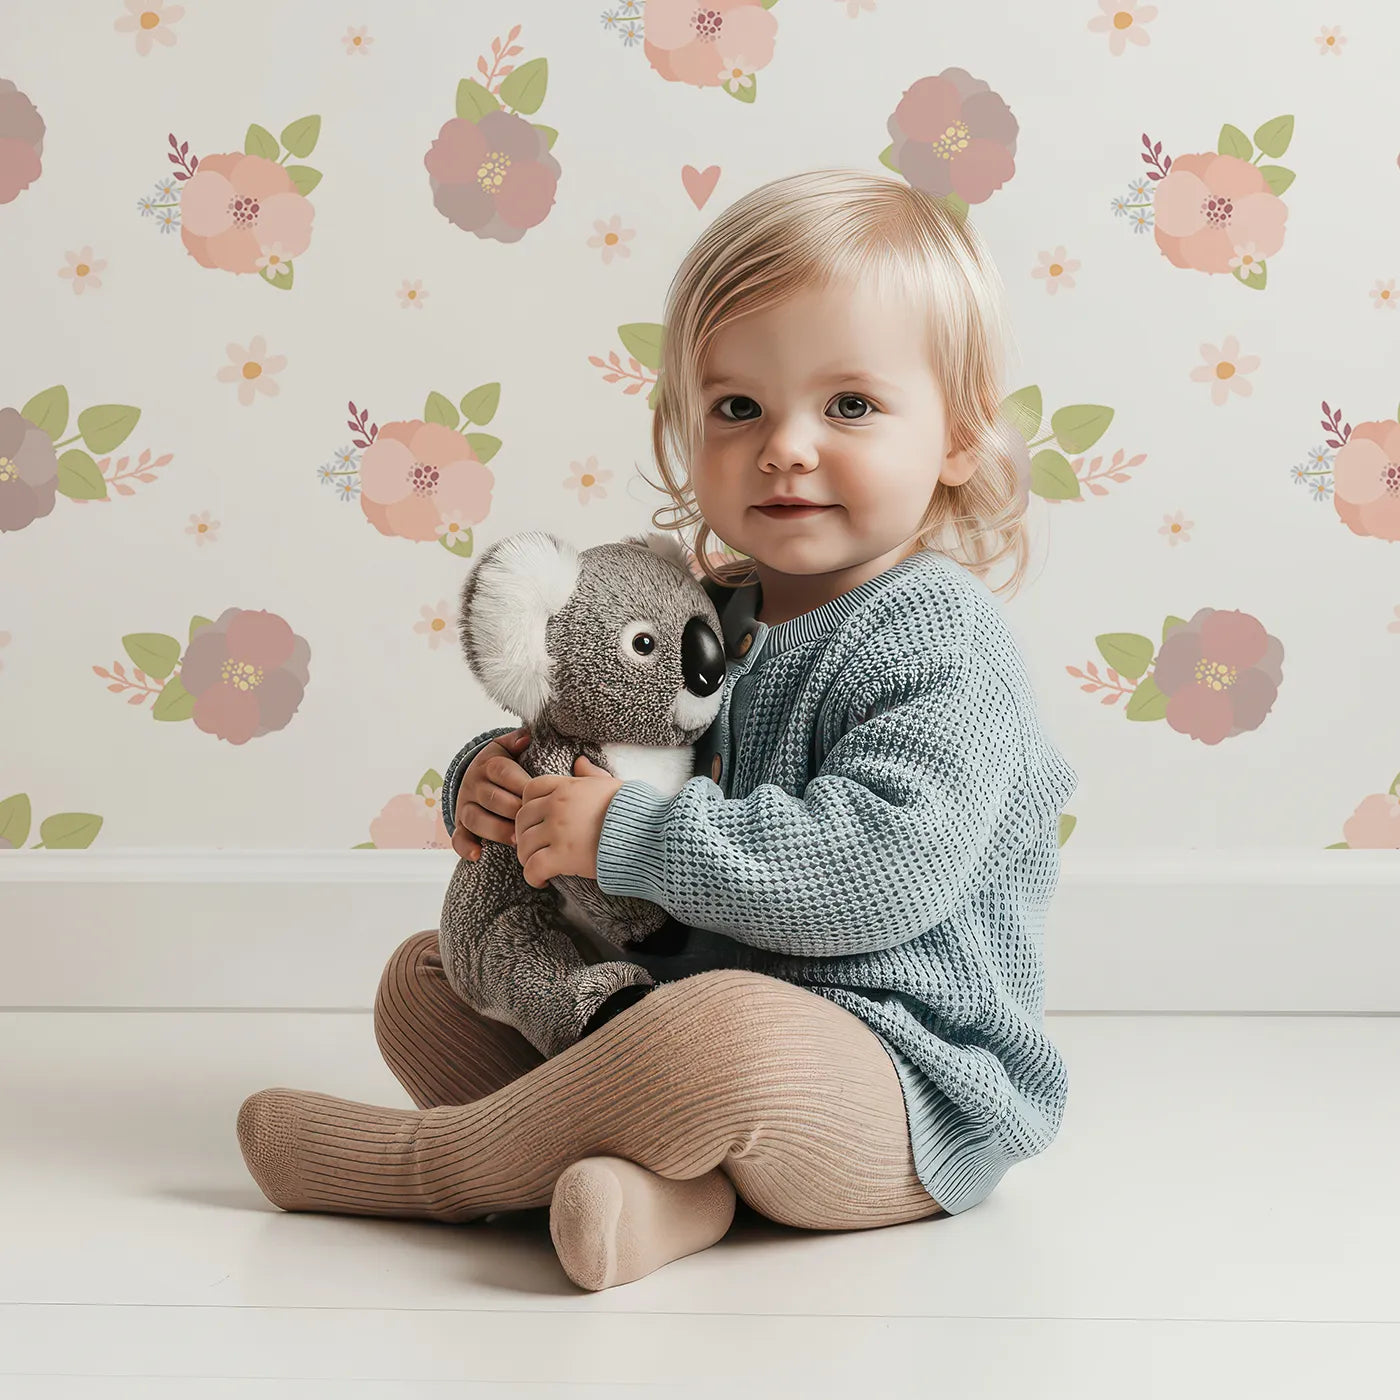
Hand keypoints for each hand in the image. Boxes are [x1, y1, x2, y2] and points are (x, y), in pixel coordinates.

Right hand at [452, 726, 531, 860]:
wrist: (478, 776)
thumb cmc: (504, 765)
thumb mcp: (507, 748)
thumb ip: (517, 741)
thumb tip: (526, 736)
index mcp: (489, 764)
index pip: (504, 772)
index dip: (522, 784)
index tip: (540, 796)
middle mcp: (474, 784)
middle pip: (491, 798)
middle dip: (513, 810)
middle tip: (533, 821)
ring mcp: (466, 806)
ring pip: (476, 818)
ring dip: (495, 830)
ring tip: (515, 839)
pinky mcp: (461, 825)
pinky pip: (458, 837)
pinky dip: (465, 847)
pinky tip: (477, 855)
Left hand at [514, 754, 624, 887]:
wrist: (647, 832)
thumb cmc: (634, 810)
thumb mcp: (610, 784)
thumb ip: (590, 774)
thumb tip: (580, 762)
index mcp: (568, 786)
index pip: (531, 789)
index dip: (528, 805)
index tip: (536, 819)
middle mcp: (557, 805)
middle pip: (523, 818)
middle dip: (525, 833)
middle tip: (535, 846)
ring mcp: (557, 830)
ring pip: (524, 844)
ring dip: (526, 857)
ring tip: (538, 866)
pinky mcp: (562, 856)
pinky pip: (533, 868)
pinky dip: (533, 877)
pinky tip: (543, 881)